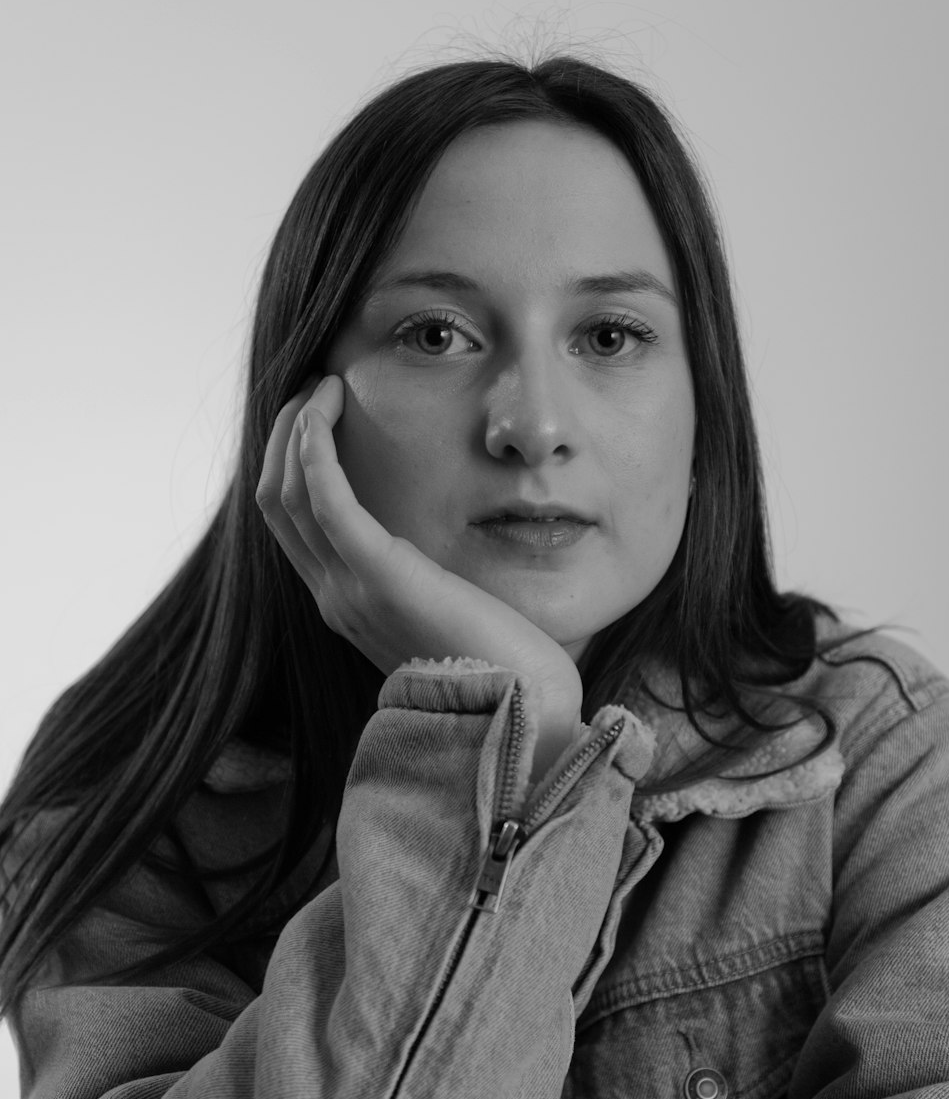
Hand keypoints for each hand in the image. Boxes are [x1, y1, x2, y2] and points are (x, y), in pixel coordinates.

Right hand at [255, 375, 583, 778]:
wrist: (522, 713)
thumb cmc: (504, 665)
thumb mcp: (450, 612)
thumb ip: (427, 581)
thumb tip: (437, 550)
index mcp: (348, 606)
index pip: (292, 523)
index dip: (292, 461)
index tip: (320, 413)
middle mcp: (334, 599)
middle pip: (275, 502)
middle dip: (286, 435)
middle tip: (315, 387)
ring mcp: (350, 591)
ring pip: (287, 494)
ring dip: (299, 429)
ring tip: (323, 386)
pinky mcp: (381, 578)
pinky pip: (324, 501)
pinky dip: (314, 449)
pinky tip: (325, 410)